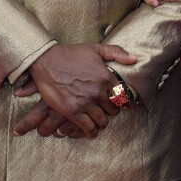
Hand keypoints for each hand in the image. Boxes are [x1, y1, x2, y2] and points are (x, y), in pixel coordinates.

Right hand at [12, 43, 136, 138]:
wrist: (46, 60)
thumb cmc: (70, 54)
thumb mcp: (95, 48)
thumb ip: (116, 52)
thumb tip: (134, 59)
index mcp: (106, 77)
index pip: (121, 96)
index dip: (119, 100)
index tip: (115, 102)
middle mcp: (98, 91)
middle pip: (113, 110)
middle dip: (110, 111)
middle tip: (104, 111)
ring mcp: (86, 102)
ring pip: (102, 121)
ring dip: (101, 122)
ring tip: (98, 121)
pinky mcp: (73, 111)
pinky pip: (88, 128)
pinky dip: (91, 132)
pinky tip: (90, 131)